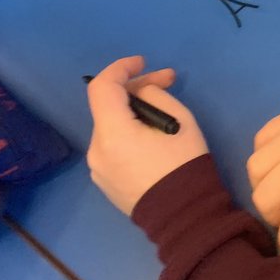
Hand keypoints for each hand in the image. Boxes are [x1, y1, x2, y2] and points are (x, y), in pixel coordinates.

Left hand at [86, 55, 208, 215]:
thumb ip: (154, 95)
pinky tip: (152, 136)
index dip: (121, 68)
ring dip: (133, 111)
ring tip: (164, 111)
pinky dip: (129, 132)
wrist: (183, 216)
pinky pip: (113, 145)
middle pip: (108, 106)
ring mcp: (98, 168)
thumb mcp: (179, 119)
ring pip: (111, 125)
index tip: (143, 62)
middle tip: (167, 80)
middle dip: (136, 88)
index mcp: (112, 133)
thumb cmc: (183, 164)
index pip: (103, 87)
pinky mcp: (105, 180)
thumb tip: (141, 93)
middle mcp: (97, 150)